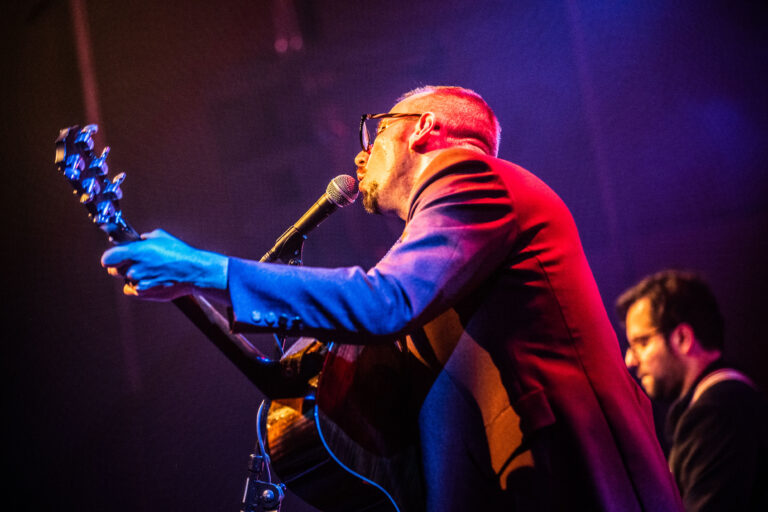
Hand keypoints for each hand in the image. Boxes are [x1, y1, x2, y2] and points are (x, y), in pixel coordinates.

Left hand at [100, 229, 227, 300]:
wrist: (193, 272)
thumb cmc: (179, 253)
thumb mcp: (161, 237)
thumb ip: (144, 238)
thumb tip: (139, 239)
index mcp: (136, 252)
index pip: (107, 259)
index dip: (110, 257)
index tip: (115, 256)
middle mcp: (135, 269)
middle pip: (114, 270)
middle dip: (122, 265)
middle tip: (136, 262)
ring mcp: (138, 283)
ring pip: (125, 279)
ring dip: (132, 276)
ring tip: (149, 271)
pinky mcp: (144, 294)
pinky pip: (130, 290)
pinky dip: (136, 286)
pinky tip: (147, 280)